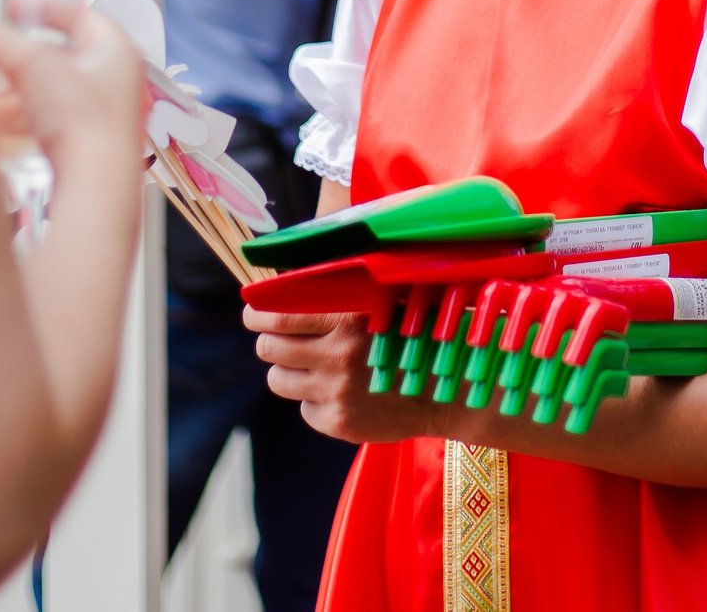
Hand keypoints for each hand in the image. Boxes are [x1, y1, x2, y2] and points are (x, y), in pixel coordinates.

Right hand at [0, 2, 143, 176]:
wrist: (95, 182)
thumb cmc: (79, 115)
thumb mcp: (32, 65)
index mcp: (117, 51)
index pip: (83, 16)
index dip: (46, 8)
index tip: (14, 8)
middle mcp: (116, 81)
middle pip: (59, 59)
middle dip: (15, 59)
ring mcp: (104, 115)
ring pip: (49, 94)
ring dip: (10, 91)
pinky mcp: (89, 145)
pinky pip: (48, 122)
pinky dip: (18, 118)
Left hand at [248, 307, 450, 445]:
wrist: (452, 387)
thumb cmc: (418, 333)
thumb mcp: (384, 301)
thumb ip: (342, 294)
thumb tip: (288, 284)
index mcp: (346, 319)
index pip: (277, 316)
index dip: (257, 315)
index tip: (254, 313)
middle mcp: (337, 356)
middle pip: (270, 349)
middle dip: (268, 341)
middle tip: (276, 339)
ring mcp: (337, 393)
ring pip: (279, 381)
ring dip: (287, 371)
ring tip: (308, 366)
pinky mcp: (340, 424)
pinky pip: (305, 409)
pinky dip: (314, 400)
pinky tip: (338, 392)